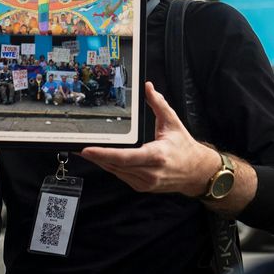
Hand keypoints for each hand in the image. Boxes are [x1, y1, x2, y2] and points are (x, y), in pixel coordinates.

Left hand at [80, 82, 218, 196]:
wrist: (196, 172)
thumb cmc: (185, 148)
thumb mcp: (173, 123)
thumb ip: (159, 104)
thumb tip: (148, 87)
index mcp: (156, 156)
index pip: (124, 157)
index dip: (104, 154)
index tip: (87, 150)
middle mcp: (150, 172)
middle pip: (115, 165)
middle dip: (95, 157)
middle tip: (77, 147)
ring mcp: (146, 182)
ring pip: (116, 172)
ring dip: (100, 162)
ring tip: (86, 152)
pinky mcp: (142, 186)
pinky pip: (122, 176)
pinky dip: (111, 167)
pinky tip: (103, 159)